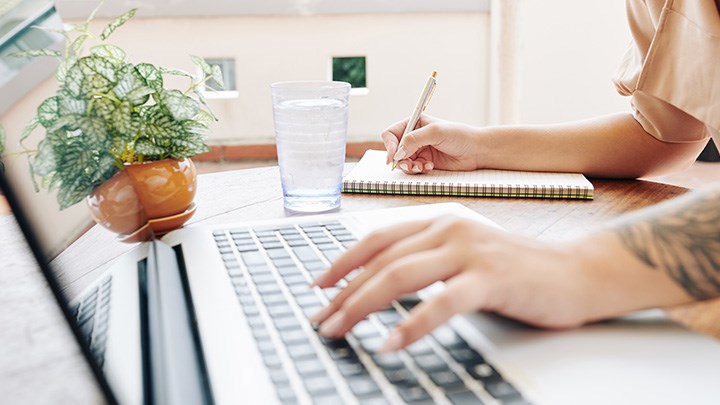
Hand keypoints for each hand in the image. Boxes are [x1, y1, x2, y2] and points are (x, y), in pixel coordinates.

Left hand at [310, 215, 594, 351]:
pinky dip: (410, 326)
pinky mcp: (490, 278)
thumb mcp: (464, 254)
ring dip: (361, 306)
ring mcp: (469, 250)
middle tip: (321, 321)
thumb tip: (381, 285)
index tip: (318, 286)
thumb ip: (428, 260)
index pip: (377, 239)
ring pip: (399, 276)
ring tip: (338, 331)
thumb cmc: (517, 269)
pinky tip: (390, 345)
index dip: (343, 262)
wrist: (576, 272)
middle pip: (381, 261)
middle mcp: (448, 229)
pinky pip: (440, 304)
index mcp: (439, 221)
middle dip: (343, 293)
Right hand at [381, 115, 480, 174]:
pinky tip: (429, 166)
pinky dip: (418, 169)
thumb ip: (414, 140)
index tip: (393, 156)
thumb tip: (398, 153)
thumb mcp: (435, 132)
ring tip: (421, 166)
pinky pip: (413, 168)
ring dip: (409, 166)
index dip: (390, 145)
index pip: (392, 134)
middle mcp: (414, 136)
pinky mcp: (425, 161)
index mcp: (414, 123)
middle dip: (400, 159)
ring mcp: (419, 150)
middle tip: (408, 165)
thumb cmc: (459, 136)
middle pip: (395, 150)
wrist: (475, 151)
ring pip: (402, 161)